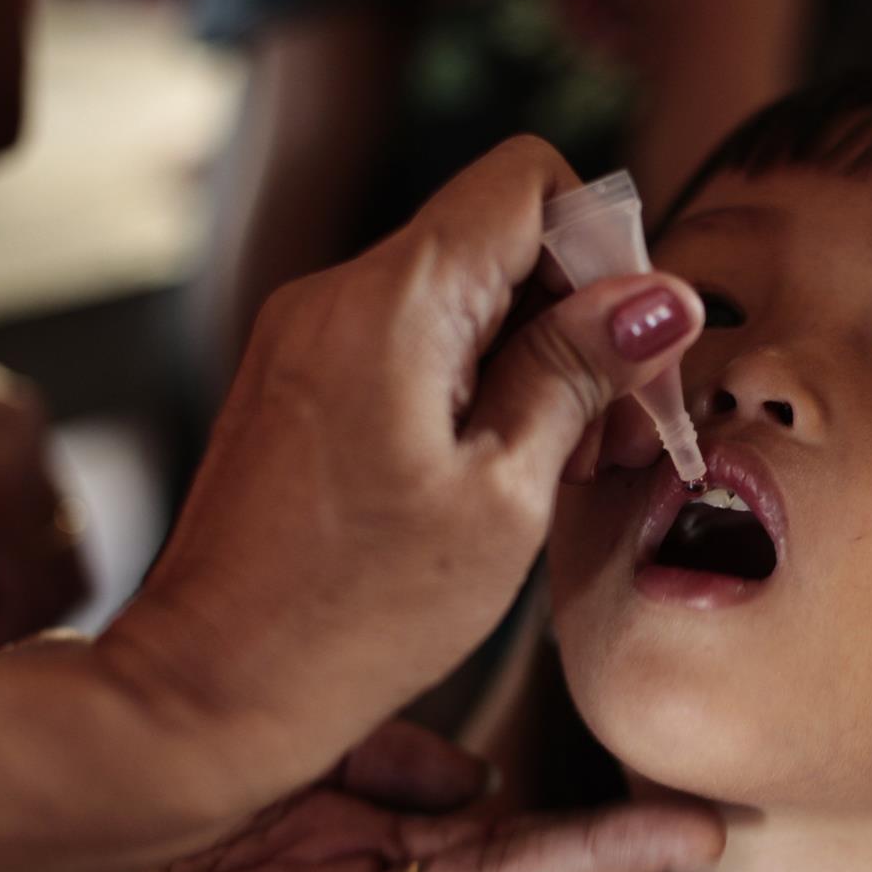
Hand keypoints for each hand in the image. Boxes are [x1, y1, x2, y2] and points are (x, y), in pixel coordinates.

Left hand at [100, 135, 703, 813]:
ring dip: (533, 359)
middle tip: (616, 432)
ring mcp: (308, 334)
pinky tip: (501, 473)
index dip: (604, 247)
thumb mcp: (506, 495)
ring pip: (462, 293)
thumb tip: (661, 296)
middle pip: (499, 236)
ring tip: (562, 466)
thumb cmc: (355, 615)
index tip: (633, 347)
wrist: (210, 690)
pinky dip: (474, 385)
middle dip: (579, 317)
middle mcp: (337, 293)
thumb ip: (578, 373)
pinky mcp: (299, 379)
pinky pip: (411, 340)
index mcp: (394, 302)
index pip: (528, 181)